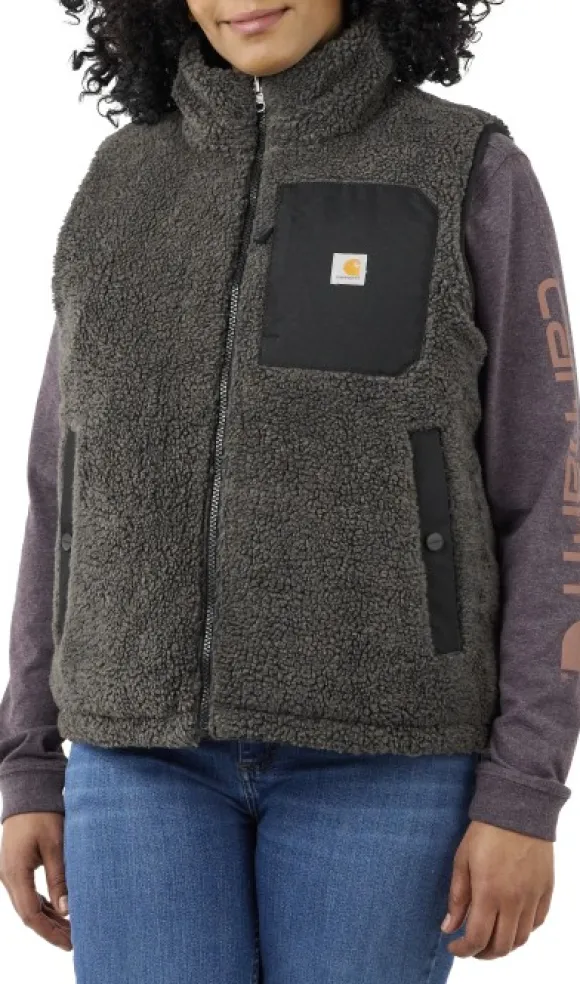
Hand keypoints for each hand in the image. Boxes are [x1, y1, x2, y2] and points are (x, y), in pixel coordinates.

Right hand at [0, 812, 71, 950]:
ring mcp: (10, 873)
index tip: (70, 942)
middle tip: (74, 941)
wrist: (28, 792)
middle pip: (29, 914)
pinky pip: (28, 894)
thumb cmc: (42, 814)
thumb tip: (67, 911)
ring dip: (48, 919)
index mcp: (15, 873)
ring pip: (28, 905)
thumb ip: (59, 878)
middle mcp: (8, 877)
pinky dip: (44, 905)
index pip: (30, 915)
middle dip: (51, 929)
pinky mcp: (17, 868)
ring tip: (70, 931)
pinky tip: (60, 911)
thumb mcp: (55, 844)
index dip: (50, 932)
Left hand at [441, 819, 553, 958]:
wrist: (518, 809)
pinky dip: (522, 930)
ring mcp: (532, 897)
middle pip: (501, 946)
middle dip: (482, 953)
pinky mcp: (546, 891)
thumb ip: (457, 897)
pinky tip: (510, 922)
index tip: (453, 946)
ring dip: (503, 945)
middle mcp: (514, 901)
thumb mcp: (462, 860)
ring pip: (520, 939)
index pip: (477, 938)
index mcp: (489, 893)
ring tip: (489, 936)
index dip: (463, 950)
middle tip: (470, 945)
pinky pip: (536, 923)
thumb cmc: (485, 832)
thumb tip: (448, 927)